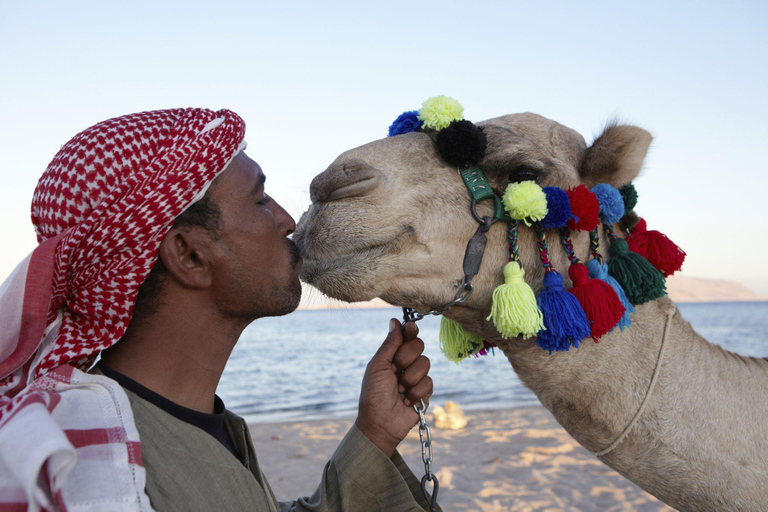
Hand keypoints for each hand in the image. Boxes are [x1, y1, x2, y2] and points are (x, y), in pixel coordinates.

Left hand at [356, 318, 432, 456]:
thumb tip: (395, 321)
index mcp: (392, 356)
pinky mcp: (425, 392)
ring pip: (425, 363)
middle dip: (406, 358)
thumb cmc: (373, 395)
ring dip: (409, 379)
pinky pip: (429, 382)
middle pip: (419, 346)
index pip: (406, 337)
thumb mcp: (377, 367)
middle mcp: (406, 364)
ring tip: (399, 391)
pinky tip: (407, 401)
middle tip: (395, 370)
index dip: (410, 330)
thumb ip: (389, 344)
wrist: (380, 424)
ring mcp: (416, 377)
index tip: (410, 327)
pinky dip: (416, 393)